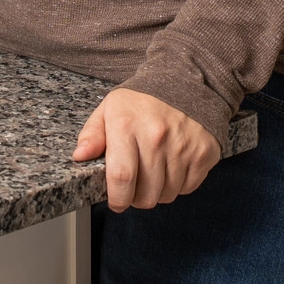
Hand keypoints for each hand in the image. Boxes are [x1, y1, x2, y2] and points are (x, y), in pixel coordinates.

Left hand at [73, 88, 220, 211]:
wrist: (185, 82)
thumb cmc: (142, 100)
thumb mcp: (110, 108)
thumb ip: (92, 134)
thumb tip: (80, 156)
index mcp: (127, 124)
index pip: (121, 177)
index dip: (117, 198)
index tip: (116, 202)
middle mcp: (156, 137)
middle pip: (146, 194)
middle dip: (136, 199)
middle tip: (134, 187)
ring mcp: (182, 146)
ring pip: (167, 195)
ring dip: (158, 192)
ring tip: (153, 172)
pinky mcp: (203, 153)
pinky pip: (187, 188)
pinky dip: (178, 185)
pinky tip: (172, 165)